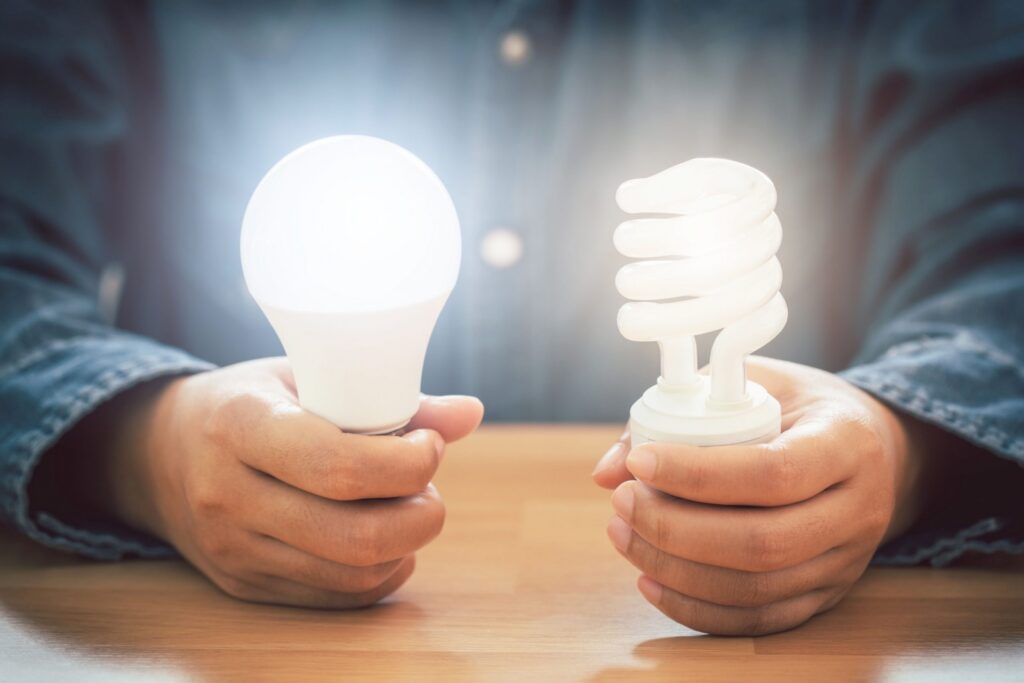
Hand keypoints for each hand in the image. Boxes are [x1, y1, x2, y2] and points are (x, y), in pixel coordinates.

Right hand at [95, 358, 482, 607]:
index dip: (403, 464)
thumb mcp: (302, 375)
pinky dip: (381, 575)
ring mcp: (232, 548)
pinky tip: (391, 544)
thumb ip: (385, 395)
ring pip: (349, 574)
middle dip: (420, 516)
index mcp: (240, 424)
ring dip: (405, 546)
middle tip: (431, 490)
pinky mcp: (243, 584)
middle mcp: (227, 493)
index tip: (429, 447)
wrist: (158, 453)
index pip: (336, 465)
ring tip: (411, 507)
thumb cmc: (248, 402)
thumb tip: (470, 413)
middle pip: (351, 534)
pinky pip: (333, 597)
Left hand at [593, 357, 943, 634]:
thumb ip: (681, 412)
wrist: (874, 450)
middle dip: (676, 528)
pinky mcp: (825, 596)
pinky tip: (650, 581)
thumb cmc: (798, 407)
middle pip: (763, 541)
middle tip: (622, 502)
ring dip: (675, 569)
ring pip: (756, 589)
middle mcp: (857, 510)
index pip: (774, 472)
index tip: (640, 462)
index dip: (699, 474)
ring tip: (623, 533)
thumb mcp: (751, 382)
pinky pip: (758, 620)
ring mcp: (845, 562)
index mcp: (845, 443)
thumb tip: (608, 470)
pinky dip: (696, 608)